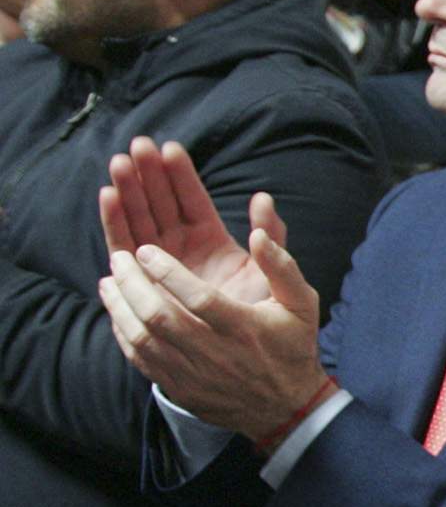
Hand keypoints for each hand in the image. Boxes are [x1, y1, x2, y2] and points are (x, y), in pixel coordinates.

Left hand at [99, 215, 327, 443]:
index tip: (145, 250)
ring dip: (120, 308)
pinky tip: (117, 313)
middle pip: (161, 318)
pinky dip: (123, 334)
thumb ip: (281, 265)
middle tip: (119, 259)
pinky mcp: (180, 389)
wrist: (286, 407)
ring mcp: (194, 374)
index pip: (199, 298)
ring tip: (110, 281)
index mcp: (245, 328)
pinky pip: (141, 360)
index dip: (168, 272)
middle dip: (133, 284)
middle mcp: (216, 353)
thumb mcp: (301, 303)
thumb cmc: (292, 347)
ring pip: (144, 339)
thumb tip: (258, 234)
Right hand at [100, 138, 286, 306]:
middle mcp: (183, 248)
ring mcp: (160, 262)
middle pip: (161, 203)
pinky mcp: (142, 280)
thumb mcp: (276, 275)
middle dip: (148, 175)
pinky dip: (116, 222)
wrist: (248, 359)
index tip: (169, 148)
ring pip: (140, 220)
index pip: (193, 200)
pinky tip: (109, 197)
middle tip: (137, 147)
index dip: (181, 175)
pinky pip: (125, 247)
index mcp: (213, 240)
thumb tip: (263, 198)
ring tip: (118, 164)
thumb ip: (273, 237)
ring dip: (128, 192)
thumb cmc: (267, 316)